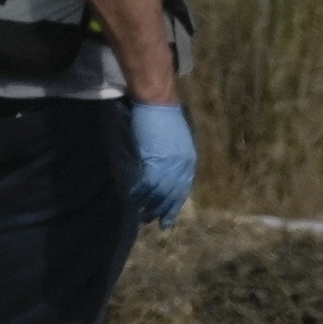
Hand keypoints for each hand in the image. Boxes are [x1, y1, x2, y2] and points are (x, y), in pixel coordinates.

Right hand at [124, 103, 196, 227]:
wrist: (158, 103)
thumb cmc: (168, 116)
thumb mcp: (181, 140)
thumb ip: (178, 158)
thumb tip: (170, 172)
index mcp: (189, 161)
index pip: (183, 190)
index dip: (174, 205)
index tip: (168, 217)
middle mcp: (181, 167)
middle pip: (171, 195)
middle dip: (162, 210)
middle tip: (153, 220)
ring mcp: (167, 165)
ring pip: (158, 193)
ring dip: (149, 205)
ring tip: (142, 214)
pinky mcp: (152, 161)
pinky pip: (145, 184)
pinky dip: (139, 193)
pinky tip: (133, 199)